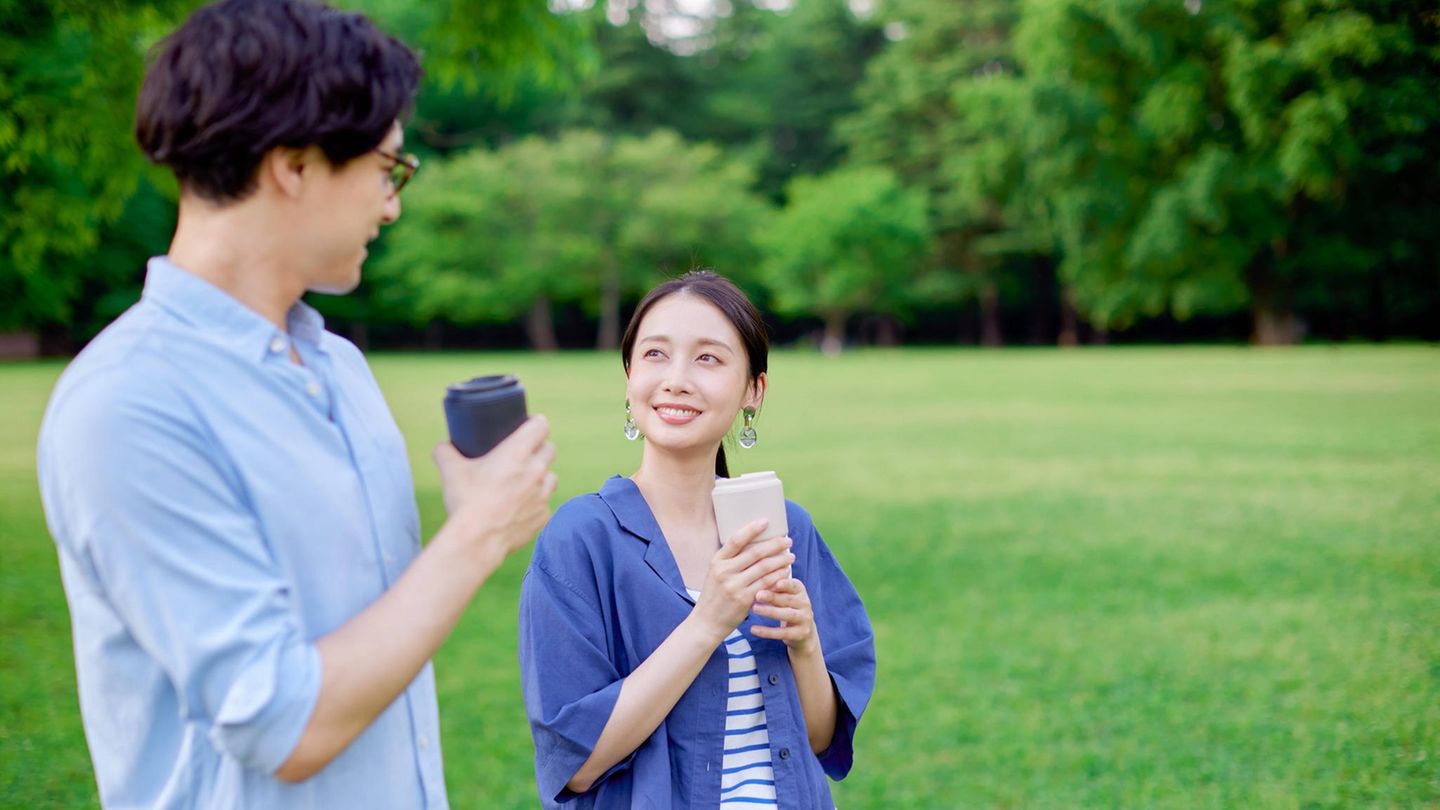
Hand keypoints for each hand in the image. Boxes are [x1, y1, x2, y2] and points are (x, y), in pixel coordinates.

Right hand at [433, 415, 556, 556]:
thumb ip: (445, 452)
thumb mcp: (450, 471)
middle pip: (549, 449)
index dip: (536, 423)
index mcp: (518, 452)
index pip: (541, 425)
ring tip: (523, 483)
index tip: (529, 426)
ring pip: (551, 477)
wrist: (476, 540)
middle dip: (538, 449)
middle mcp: (536, 470)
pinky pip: (546, 504)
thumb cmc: (465, 502)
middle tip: (523, 456)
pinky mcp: (543, 516)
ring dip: (541, 477)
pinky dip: (536, 504)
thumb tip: (442, 447)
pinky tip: (521, 508)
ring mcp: (543, 494)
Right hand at [692, 520, 793, 639]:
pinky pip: (766, 584)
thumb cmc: (714, 595)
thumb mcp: (715, 574)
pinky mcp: (744, 600)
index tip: (766, 521)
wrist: (706, 622)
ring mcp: (734, 586)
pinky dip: (778, 576)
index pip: (736, 540)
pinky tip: (786, 572)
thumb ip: (730, 560)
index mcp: (717, 561)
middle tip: (788, 541)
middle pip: (756, 553)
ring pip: (764, 568)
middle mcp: (724, 572)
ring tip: (791, 556)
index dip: (752, 529)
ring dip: (781, 560)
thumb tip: (754, 543)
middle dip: (775, 545)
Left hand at [750, 577, 820, 656]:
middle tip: (758, 594)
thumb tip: (756, 572)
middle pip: (788, 599)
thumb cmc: (786, 606)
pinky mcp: (800, 634)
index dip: (785, 583)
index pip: (793, 584)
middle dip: (773, 597)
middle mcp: (805, 603)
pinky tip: (753, 629)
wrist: (802, 630)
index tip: (774, 582)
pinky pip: (782, 633)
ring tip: (754, 608)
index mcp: (800, 590)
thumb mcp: (783, 594)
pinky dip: (767, 631)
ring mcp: (804, 619)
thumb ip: (773, 584)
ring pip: (787, 615)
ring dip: (770, 611)